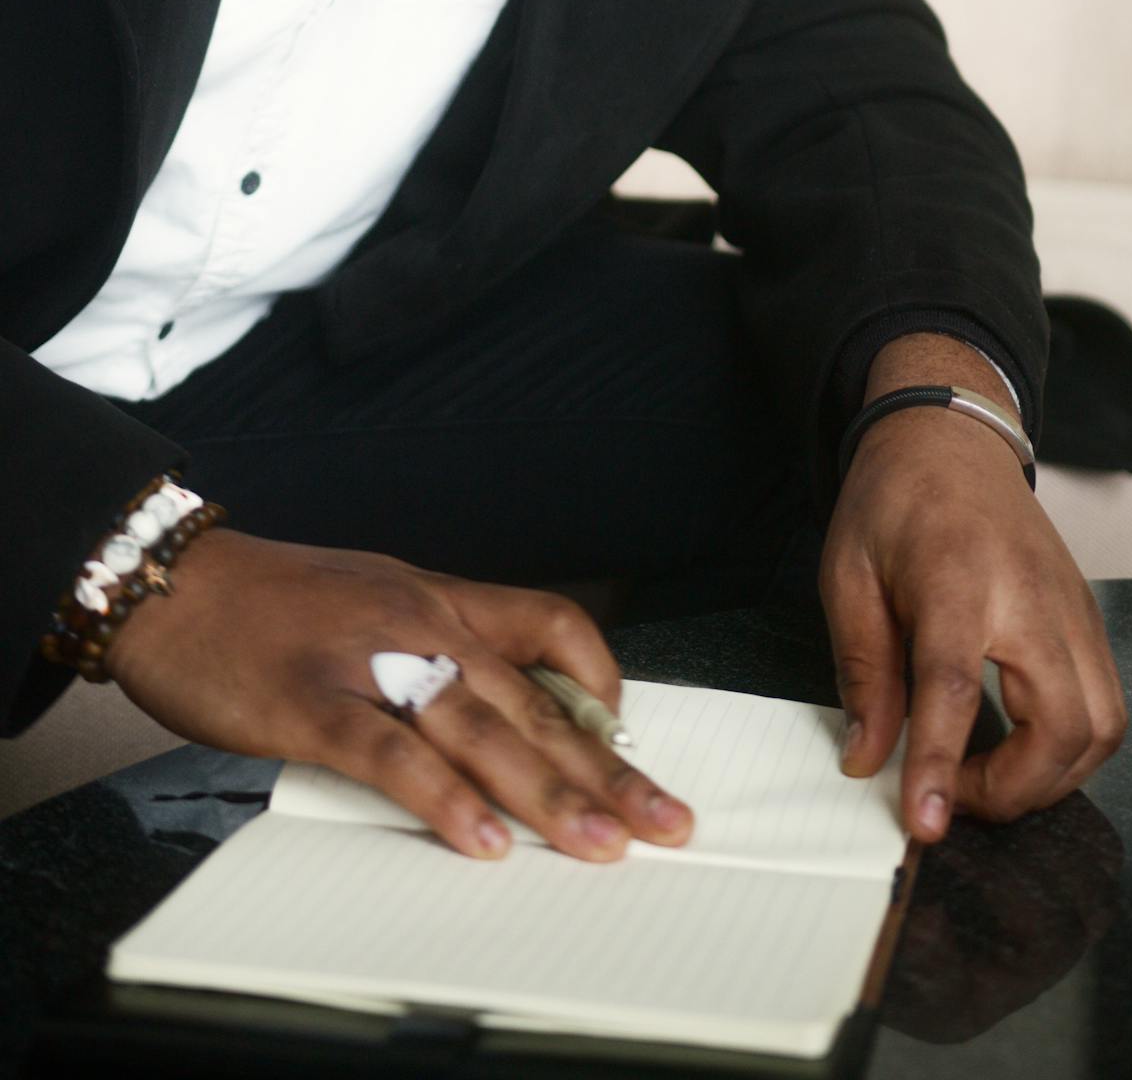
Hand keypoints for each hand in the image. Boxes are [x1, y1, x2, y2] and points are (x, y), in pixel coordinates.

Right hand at [104, 528, 692, 860]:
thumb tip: (493, 704)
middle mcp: (419, 623)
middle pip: (530, 701)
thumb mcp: (373, 596)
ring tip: (598, 844)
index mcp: (437, 598)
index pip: (549, 623)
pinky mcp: (312, 703)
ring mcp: (368, 662)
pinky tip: (481, 839)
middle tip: (662, 822)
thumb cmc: (270, 599)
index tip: (629, 738)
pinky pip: (391, 755)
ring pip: (478, 730)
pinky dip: (442, 800)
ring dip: (546, 793)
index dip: (599, 680)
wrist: (174, 582)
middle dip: (603, 769)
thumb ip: (433, 643)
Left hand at [820, 406, 1126, 841]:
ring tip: (985, 777)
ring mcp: (1072, 608)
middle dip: (1015, 789)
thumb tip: (867, 757)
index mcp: (958, 578)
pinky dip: (1070, 746)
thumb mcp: (848, 575)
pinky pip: (1105, 704)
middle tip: (952, 795)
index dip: (940, 764)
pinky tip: (1019, 744)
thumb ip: (862, 671)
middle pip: (1063, 723)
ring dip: (1051, 776)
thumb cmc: (895, 499)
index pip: (955, 687)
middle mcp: (1032, 597)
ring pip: (1101, 726)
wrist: (949, 436)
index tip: (924, 822)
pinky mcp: (1087, 617)